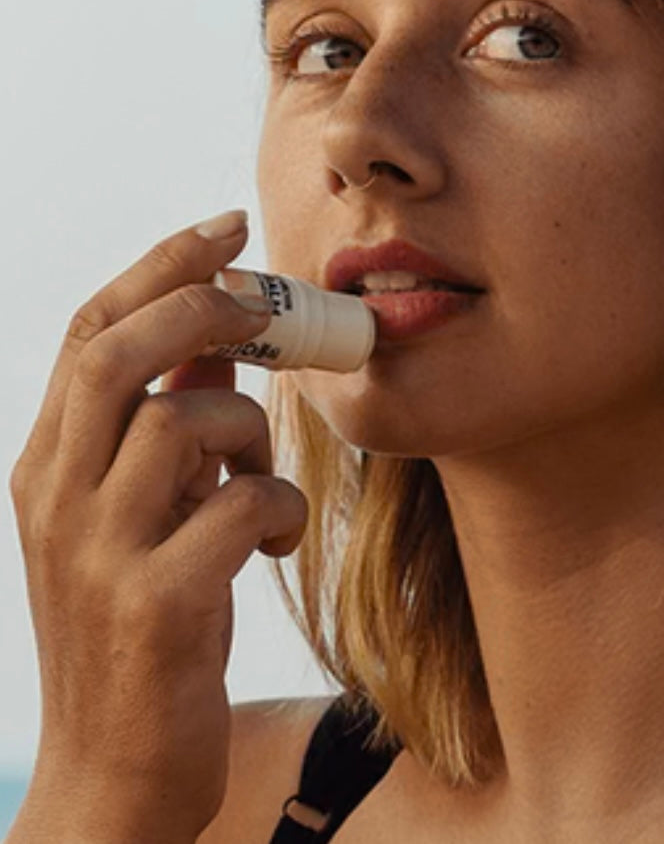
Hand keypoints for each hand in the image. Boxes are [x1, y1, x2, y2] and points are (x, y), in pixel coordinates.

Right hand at [7, 210, 307, 842]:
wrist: (115, 770)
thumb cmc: (143, 624)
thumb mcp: (138, 515)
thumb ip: (163, 431)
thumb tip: (216, 348)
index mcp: (49, 463)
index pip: (92, 330)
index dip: (161, 266)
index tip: (227, 226)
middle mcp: (56, 495)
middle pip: (118, 353)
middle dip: (202, 305)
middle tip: (264, 304)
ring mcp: (97, 551)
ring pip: (188, 424)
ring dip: (253, 434)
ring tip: (263, 480)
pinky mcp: (154, 607)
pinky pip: (240, 509)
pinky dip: (280, 509)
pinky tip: (277, 546)